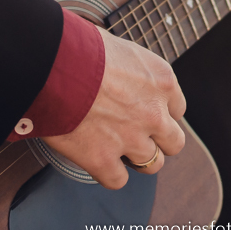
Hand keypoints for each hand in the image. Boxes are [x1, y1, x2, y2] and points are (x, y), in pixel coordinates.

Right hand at [43, 27, 186, 188]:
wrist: (53, 65)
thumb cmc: (80, 48)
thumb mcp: (120, 49)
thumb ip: (132, 70)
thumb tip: (122, 73)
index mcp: (161, 81)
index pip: (177, 109)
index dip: (159, 112)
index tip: (144, 111)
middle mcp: (153, 112)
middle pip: (174, 142)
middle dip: (157, 140)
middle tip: (136, 134)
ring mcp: (131, 139)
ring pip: (152, 164)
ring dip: (136, 159)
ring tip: (115, 148)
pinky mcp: (103, 160)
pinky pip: (118, 181)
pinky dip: (108, 173)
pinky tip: (97, 160)